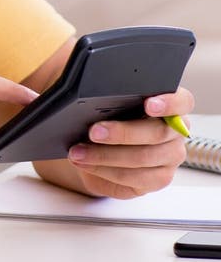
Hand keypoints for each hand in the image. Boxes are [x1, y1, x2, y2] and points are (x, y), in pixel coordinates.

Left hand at [65, 87, 194, 198]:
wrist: (97, 144)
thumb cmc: (106, 114)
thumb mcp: (104, 97)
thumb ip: (107, 88)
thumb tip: (91, 82)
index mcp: (170, 104)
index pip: (182, 101)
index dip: (168, 103)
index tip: (149, 104)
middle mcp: (175, 132)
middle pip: (158, 133)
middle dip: (122, 133)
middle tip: (93, 131)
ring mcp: (168, 157)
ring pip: (143, 159)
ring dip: (105, 156)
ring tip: (78, 152)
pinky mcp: (156, 179)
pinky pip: (134, 179)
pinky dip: (104, 171)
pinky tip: (86, 163)